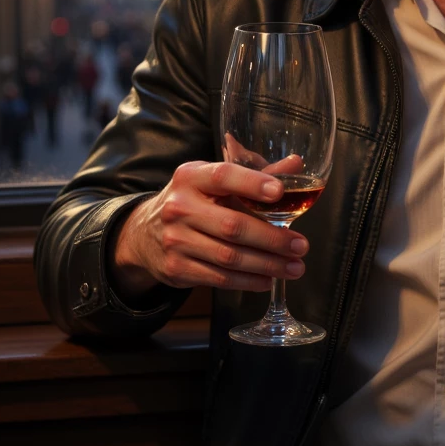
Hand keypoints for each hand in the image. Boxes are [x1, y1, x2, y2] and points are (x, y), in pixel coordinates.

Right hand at [110, 160, 308, 299]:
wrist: (144, 234)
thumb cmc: (193, 201)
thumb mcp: (214, 182)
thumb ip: (256, 175)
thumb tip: (296, 164)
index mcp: (191, 177)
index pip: (224, 176)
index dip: (252, 183)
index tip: (280, 192)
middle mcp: (180, 207)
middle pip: (233, 226)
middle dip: (272, 239)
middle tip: (300, 246)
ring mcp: (176, 240)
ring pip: (229, 257)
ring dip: (267, 265)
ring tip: (294, 267)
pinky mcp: (177, 268)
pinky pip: (219, 278)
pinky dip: (248, 281)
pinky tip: (269, 279)